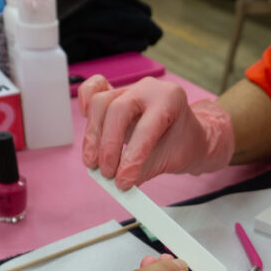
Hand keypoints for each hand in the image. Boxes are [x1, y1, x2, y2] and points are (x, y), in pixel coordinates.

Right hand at [78, 75, 234, 189]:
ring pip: (100, 103)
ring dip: (93, 136)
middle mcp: (148, 88)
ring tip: (94, 163)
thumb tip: (119, 182)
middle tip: (107, 173)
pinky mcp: (113, 94)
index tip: (123, 181)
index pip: (146, 128)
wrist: (185, 135)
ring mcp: (129, 89)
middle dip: (109, 146)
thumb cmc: (181, 144)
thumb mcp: (171, 160)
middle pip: (117, 110)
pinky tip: (85, 120)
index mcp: (170, 98)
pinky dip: (85, 102)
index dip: (132, 158)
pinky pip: (93, 89)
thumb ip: (144, 170)